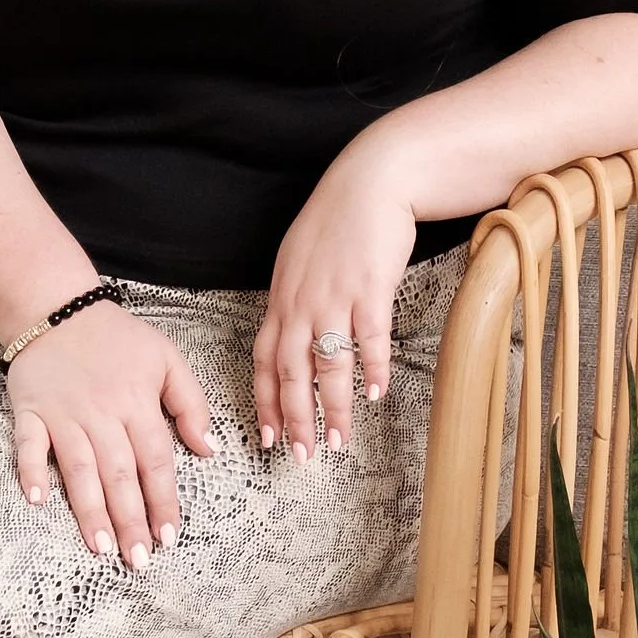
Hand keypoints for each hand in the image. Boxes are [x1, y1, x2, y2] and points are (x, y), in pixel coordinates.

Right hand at [7, 307, 216, 569]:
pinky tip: (38, 501)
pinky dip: (31, 472)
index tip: (169, 536)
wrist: (57, 308)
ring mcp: (63, 415)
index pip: (155, 461)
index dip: (163, 500)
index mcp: (137, 403)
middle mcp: (102, 414)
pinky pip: (28, 446)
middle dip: (131, 520)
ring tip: (101, 547)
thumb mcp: (166, 358)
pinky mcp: (30, 413)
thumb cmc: (116, 337)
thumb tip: (209, 449)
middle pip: (119, 474)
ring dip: (90, 509)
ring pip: (80, 469)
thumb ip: (191, 403)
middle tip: (139, 559)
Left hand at [256, 139, 417, 461]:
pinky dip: (372, 370)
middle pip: (289, 372)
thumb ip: (294, 298)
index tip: (268, 435)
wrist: (372, 181)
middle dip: (294, 419)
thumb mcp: (299, 259)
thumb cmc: (337, 219)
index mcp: (281, 296)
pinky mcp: (370, 288)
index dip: (264, 401)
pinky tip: (375, 395)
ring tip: (337, 441)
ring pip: (327, 365)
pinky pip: (369, 338)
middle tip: (300, 455)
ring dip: (331, 408)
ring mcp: (335, 296)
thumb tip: (291, 336)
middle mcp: (301, 301)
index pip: (263, 358)